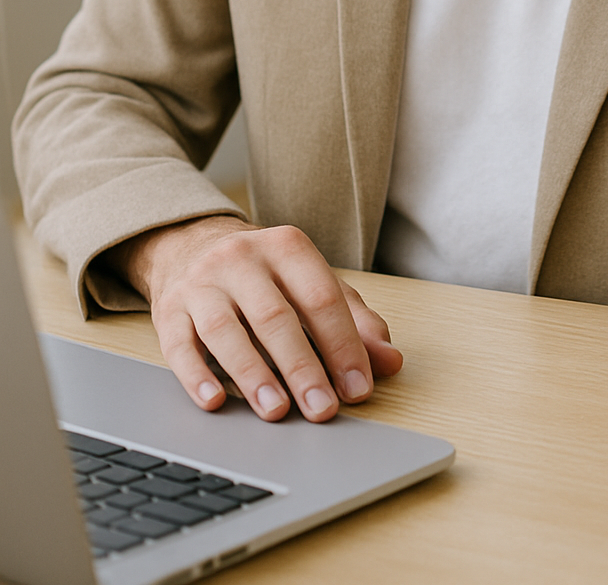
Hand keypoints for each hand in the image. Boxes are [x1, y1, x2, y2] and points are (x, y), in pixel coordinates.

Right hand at [108, 216, 401, 421]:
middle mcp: (241, 258)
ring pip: (226, 331)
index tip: (357, 387)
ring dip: (253, 375)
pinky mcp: (169, 311)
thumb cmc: (266, 277)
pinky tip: (215, 402)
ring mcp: (201, 283)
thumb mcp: (312, 285)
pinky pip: (179, 345)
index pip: (321, 297)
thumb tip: (389, 360)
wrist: (193, 246)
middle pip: (275, 317)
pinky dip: (196, 376)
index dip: (343, 344)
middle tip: (322, 410)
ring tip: (276, 411)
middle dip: (302, 367)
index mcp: (286, 247)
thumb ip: (353, 321)